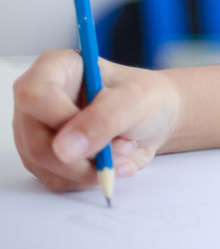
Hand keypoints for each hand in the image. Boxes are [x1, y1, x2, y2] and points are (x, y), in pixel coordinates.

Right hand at [12, 49, 179, 191]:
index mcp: (55, 68)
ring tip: (123, 148)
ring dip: (92, 168)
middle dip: (87, 155)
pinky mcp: (42, 159)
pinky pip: (57, 180)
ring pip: (46, 167)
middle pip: (38, 142)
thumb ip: (104, 119)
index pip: (34, 95)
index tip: (97, 133)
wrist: (157, 119)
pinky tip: (110, 161)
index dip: (62, 119)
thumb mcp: (137, 100)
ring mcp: (35, 132)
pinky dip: (89, 177)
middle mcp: (36, 101)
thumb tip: (63, 149)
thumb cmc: (147, 98)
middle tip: (125, 147)